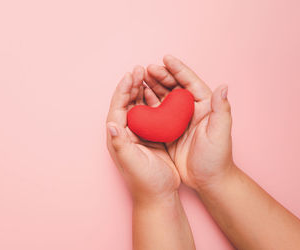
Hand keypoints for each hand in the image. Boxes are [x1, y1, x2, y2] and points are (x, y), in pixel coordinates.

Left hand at [106, 66, 179, 202]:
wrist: (159, 195)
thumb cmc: (145, 181)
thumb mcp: (132, 162)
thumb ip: (120, 144)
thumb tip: (110, 124)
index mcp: (118, 137)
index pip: (117, 107)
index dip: (123, 90)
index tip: (130, 74)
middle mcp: (125, 133)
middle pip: (126, 103)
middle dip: (131, 85)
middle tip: (139, 69)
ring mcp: (138, 134)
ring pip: (138, 106)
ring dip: (141, 90)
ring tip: (147, 74)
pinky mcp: (151, 136)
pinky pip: (150, 113)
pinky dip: (153, 100)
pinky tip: (158, 92)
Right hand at [143, 55, 234, 189]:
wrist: (207, 180)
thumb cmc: (216, 158)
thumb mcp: (220, 134)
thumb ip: (221, 110)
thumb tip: (223, 86)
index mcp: (204, 106)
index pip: (190, 82)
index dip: (179, 69)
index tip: (166, 58)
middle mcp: (190, 109)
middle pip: (174, 87)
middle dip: (161, 75)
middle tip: (147, 69)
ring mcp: (177, 119)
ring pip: (163, 98)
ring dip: (152, 87)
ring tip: (140, 79)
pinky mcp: (168, 130)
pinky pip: (156, 113)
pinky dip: (147, 104)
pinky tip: (138, 98)